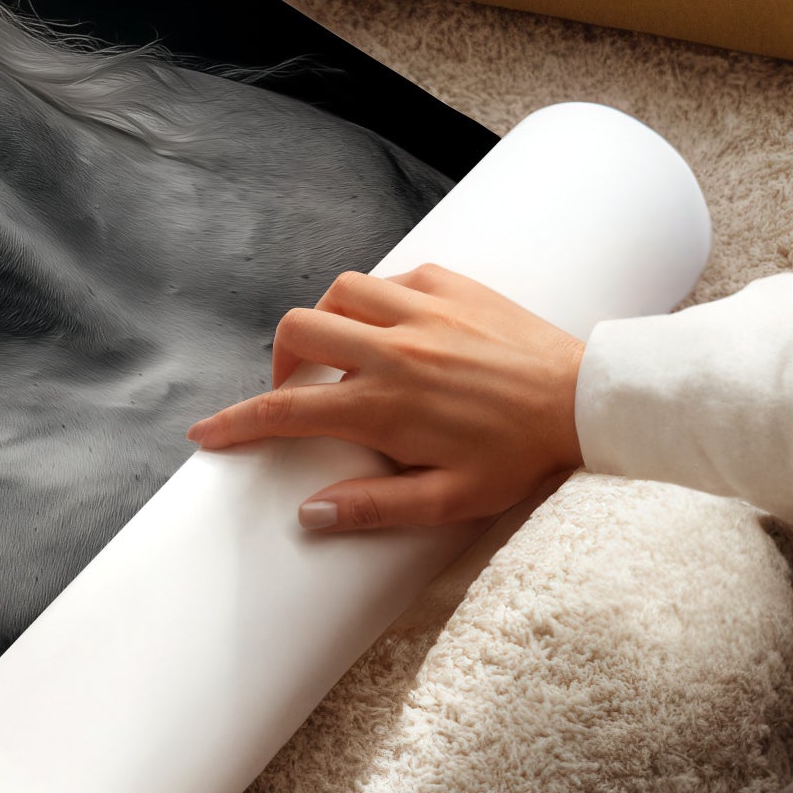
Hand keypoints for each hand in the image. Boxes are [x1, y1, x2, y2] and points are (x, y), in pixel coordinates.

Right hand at [187, 264, 584, 532]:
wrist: (586, 401)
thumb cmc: (521, 456)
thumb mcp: (450, 500)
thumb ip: (375, 507)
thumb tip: (310, 514)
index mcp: (384, 405)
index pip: (286, 411)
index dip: (235, 423)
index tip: (206, 432)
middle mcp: (393, 349)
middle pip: (298, 332)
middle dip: (279, 362)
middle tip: (296, 391)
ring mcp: (422, 310)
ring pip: (338, 292)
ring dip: (326, 321)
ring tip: (342, 353)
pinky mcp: (451, 284)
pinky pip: (391, 278)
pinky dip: (377, 300)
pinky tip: (394, 327)